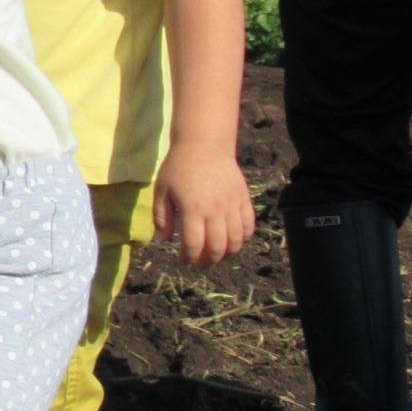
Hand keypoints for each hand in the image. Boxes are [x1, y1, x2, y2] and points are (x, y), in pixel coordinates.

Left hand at [152, 140, 255, 268]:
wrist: (205, 145)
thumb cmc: (179, 167)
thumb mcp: (162, 191)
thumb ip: (163, 218)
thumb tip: (162, 241)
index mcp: (193, 210)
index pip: (194, 245)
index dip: (188, 258)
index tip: (183, 262)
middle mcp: (215, 210)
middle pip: (217, 248)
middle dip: (207, 262)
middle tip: (200, 265)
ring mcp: (232, 205)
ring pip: (235, 241)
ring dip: (226, 254)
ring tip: (216, 257)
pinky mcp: (244, 200)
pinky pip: (248, 226)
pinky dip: (243, 239)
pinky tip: (233, 242)